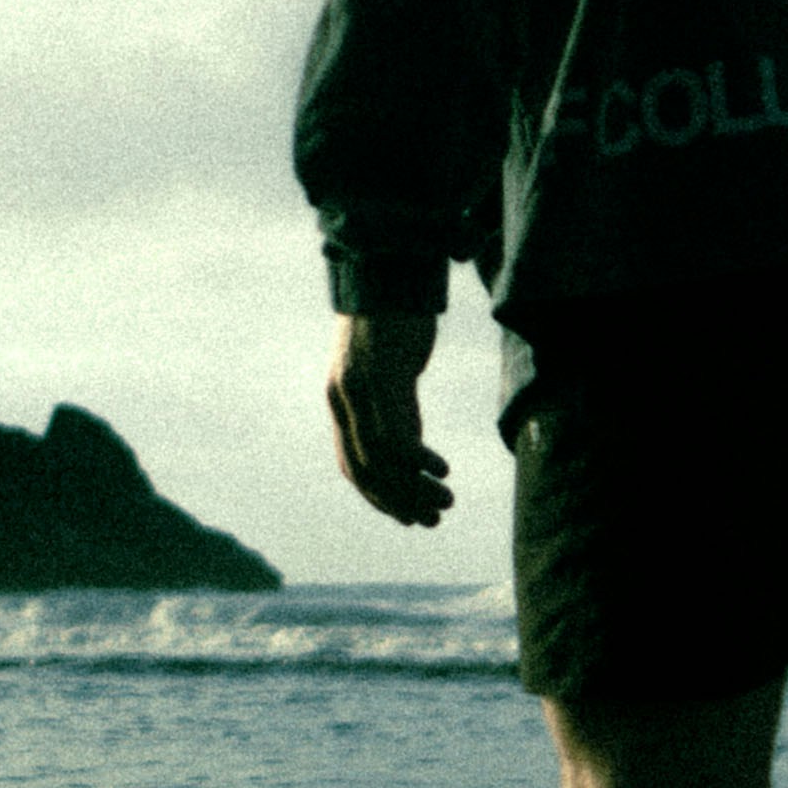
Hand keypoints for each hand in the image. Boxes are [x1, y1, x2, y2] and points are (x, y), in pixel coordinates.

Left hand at [328, 305, 453, 526]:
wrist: (387, 267)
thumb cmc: (393, 317)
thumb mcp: (387, 368)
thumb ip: (391, 403)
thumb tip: (407, 441)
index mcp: (341, 401)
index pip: (352, 466)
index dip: (378, 498)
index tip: (407, 516)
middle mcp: (344, 399)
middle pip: (364, 471)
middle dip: (398, 503)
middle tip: (432, 521)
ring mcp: (360, 389)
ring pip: (380, 460)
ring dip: (413, 489)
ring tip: (445, 503)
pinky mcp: (380, 376)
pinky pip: (395, 435)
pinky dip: (417, 461)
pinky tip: (441, 470)